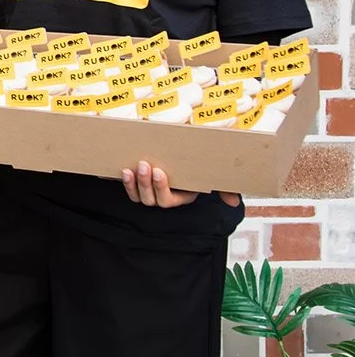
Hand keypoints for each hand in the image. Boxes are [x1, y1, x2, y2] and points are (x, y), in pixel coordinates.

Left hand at [122, 161, 240, 208]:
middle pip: (151, 200)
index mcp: (180, 196)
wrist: (186, 154)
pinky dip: (125, 182)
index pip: (168, 200)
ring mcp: (150, 191)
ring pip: (139, 196)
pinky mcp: (139, 184)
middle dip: (146, 184)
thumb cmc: (197, 165)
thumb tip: (233, 203)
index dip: (161, 188)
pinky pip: (129, 189)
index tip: (160, 172)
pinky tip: (123, 171)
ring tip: (130, 169)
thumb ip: (224, 188)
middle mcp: (164, 196)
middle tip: (145, 165)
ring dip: (133, 184)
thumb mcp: (212, 175)